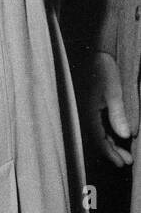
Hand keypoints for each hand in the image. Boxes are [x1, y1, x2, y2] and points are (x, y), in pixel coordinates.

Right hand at [88, 51, 133, 166]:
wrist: (90, 49)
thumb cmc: (102, 69)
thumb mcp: (113, 91)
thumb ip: (118, 113)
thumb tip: (125, 135)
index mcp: (88, 110)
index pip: (98, 138)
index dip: (111, 152)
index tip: (123, 163)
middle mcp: (84, 111)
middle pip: (96, 137)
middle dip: (111, 150)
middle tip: (127, 161)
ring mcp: (85, 106)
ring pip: (96, 130)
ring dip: (109, 141)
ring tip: (123, 150)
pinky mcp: (88, 101)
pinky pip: (95, 121)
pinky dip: (106, 131)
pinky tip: (114, 133)